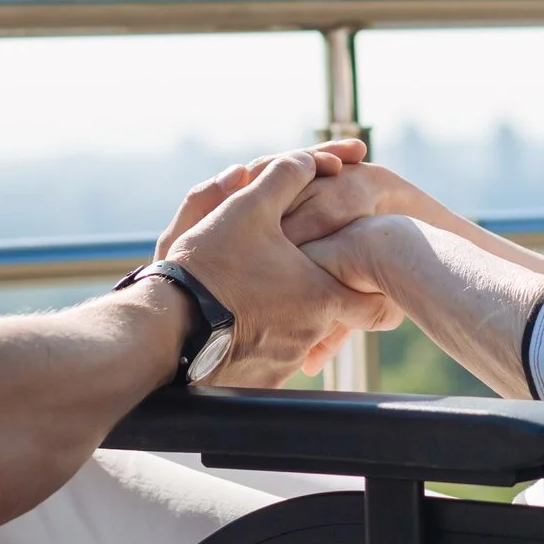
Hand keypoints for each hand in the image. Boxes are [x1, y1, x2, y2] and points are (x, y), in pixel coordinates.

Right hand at [165, 151, 398, 384]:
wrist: (166, 326)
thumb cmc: (210, 265)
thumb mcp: (247, 207)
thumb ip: (285, 176)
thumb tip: (308, 160)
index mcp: (321, 296)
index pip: (376, 301)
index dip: (372, 284)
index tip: (360, 274)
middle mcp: (310, 335)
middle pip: (333, 318)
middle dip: (318, 297)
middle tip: (293, 279)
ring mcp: (283, 363)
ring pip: (299, 338)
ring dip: (285, 319)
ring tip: (254, 298)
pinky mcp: (258, 383)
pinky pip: (269, 360)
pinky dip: (259, 343)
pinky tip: (236, 325)